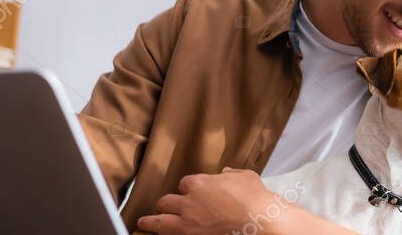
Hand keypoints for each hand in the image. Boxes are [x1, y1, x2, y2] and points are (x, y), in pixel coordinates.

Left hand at [137, 167, 276, 234]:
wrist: (258, 218)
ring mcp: (187, 221)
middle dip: (166, 204)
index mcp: (199, 183)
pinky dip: (162, 234)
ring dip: (150, 221)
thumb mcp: (245, 177)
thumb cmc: (254, 198)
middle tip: (165, 207)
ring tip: (143, 223)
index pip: (184, 184)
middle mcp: (188, 201)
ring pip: (159, 220)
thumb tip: (226, 173)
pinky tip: (154, 234)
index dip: (188, 189)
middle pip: (166, 201)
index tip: (191, 193)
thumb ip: (232, 174)